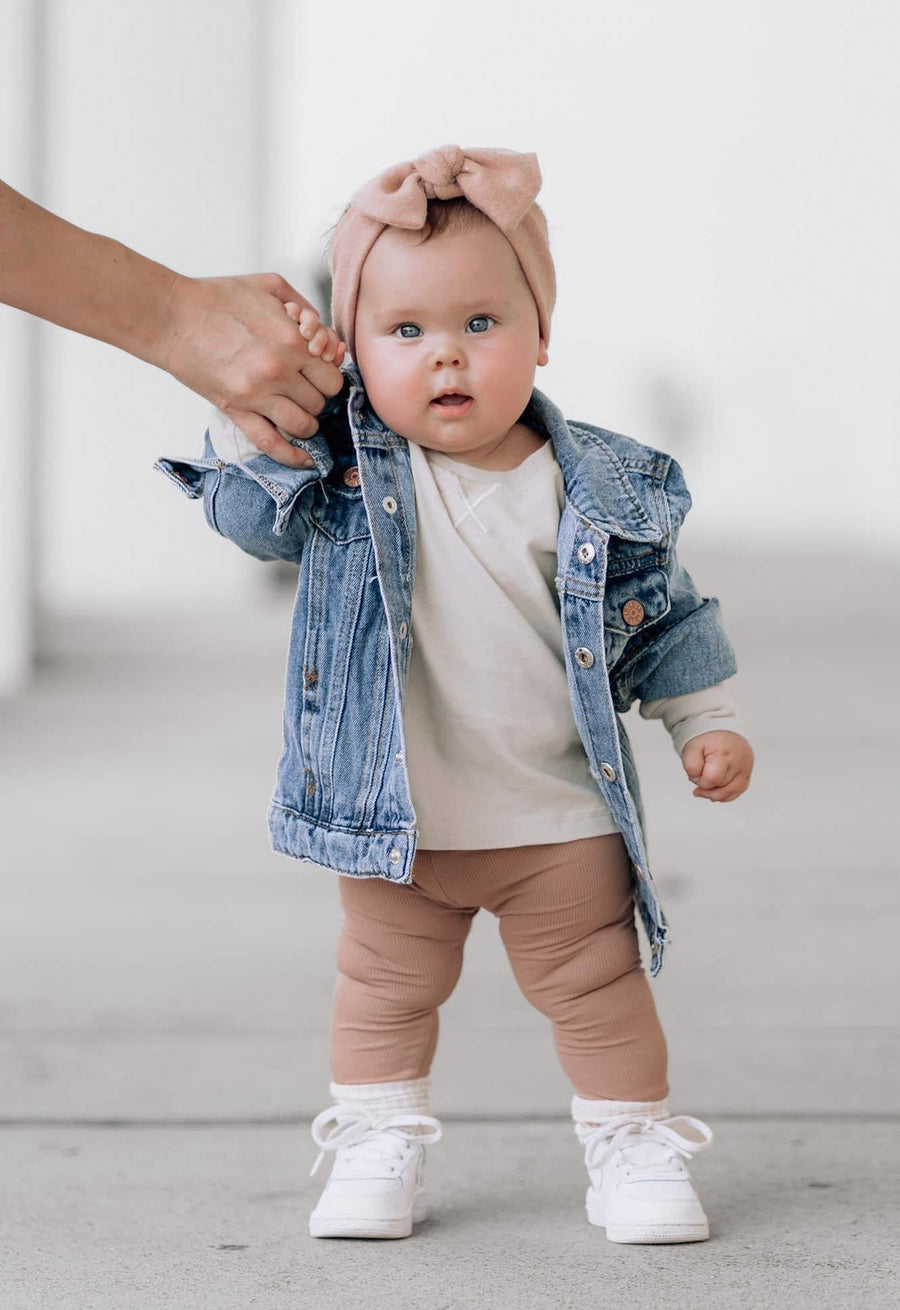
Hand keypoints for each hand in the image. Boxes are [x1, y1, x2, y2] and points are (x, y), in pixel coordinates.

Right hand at [160, 273, 345, 468]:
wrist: (172, 316)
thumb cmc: (217, 297)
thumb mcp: (270, 285)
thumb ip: (304, 305)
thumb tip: (323, 333)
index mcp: (293, 341)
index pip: (333, 377)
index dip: (329, 378)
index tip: (319, 375)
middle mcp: (279, 372)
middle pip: (321, 403)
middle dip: (317, 399)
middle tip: (305, 392)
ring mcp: (257, 395)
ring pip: (304, 426)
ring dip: (306, 424)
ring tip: (298, 415)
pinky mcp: (236, 410)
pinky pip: (271, 443)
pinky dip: (291, 457)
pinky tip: (304, 461)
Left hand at [681, 730, 753, 801]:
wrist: (718, 727)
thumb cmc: (705, 738)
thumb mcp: (690, 749)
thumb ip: (691, 767)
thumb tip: (700, 782)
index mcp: (724, 754)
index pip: (712, 780)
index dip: (700, 781)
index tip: (696, 773)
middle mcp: (739, 761)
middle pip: (722, 788)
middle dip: (708, 787)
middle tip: (700, 777)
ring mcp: (746, 766)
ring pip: (733, 792)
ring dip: (717, 794)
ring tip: (706, 788)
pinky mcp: (748, 770)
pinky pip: (740, 789)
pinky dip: (728, 793)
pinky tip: (718, 791)